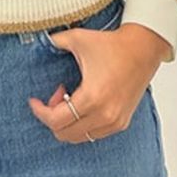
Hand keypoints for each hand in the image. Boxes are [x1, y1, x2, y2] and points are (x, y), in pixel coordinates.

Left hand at [28, 23, 168, 143]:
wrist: (143, 48)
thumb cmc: (111, 45)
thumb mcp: (77, 38)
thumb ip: (54, 42)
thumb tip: (39, 41)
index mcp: (91, 98)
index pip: (56, 121)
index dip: (40, 112)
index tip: (34, 101)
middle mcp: (104, 115)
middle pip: (65, 134)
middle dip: (53, 116)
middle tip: (55, 94)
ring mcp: (115, 121)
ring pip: (79, 137)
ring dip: (68, 121)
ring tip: (69, 97)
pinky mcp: (122, 122)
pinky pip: (94, 134)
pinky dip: (82, 124)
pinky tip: (83, 103)